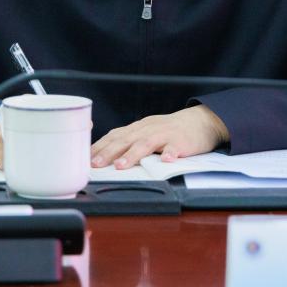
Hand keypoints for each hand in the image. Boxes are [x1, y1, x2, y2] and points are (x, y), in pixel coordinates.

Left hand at [90, 105, 228, 169]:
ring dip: (132, 155)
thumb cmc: (170, 131)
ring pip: (146, 143)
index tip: (85, 159)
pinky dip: (169, 153)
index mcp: (137, 128)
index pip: (114, 136)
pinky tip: (165, 160)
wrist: (201, 121)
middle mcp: (147, 129)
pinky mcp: (181, 141)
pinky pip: (174, 147)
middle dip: (108, 152)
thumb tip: (105, 158)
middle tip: (96, 165)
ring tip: (121, 165)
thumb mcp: (147, 132)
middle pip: (125, 139)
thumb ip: (130, 142)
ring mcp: (164, 134)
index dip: (99, 147)